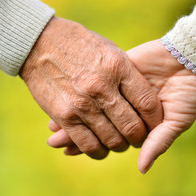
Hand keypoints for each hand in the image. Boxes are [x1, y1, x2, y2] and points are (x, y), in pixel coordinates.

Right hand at [20, 17, 162, 158]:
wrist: (40, 43)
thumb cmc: (80, 45)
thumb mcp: (110, 51)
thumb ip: (128, 75)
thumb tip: (144, 100)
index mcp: (118, 67)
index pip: (148, 104)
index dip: (155, 119)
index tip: (154, 124)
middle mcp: (102, 88)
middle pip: (133, 127)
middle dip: (140, 138)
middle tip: (138, 138)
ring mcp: (82, 104)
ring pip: (113, 140)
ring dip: (120, 146)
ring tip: (120, 142)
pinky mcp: (64, 116)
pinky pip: (88, 145)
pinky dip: (99, 152)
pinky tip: (102, 148)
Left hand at [47, 39, 195, 172]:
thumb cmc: (190, 93)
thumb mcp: (176, 122)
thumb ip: (157, 142)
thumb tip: (142, 168)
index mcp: (138, 120)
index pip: (109, 135)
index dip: (92, 144)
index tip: (70, 151)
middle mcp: (125, 105)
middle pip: (97, 121)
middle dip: (77, 133)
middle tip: (56, 143)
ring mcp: (121, 88)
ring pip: (94, 104)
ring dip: (75, 115)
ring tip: (54, 128)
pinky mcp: (120, 68)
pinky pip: (98, 83)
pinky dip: (83, 92)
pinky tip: (65, 99)